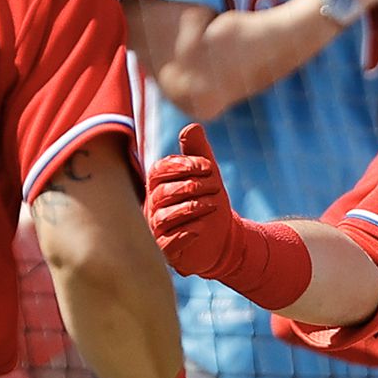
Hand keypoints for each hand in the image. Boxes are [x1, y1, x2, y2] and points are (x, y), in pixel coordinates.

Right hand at [145, 125, 247, 278]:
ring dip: (191, 208)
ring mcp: (157, 229)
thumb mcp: (208, 175)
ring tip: (213, 205)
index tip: (208, 166)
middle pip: (163, 192)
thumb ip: (198, 151)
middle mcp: (153, 206)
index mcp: (159, 185)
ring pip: (164, 216)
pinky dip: (184, 234)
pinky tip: (200, 228)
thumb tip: (192, 126)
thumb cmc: (210, 203)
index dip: (182, 165)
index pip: (159, 170)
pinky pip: (167, 242)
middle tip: (215, 186)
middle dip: (192, 186)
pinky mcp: (167, 251)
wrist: (224, 239)